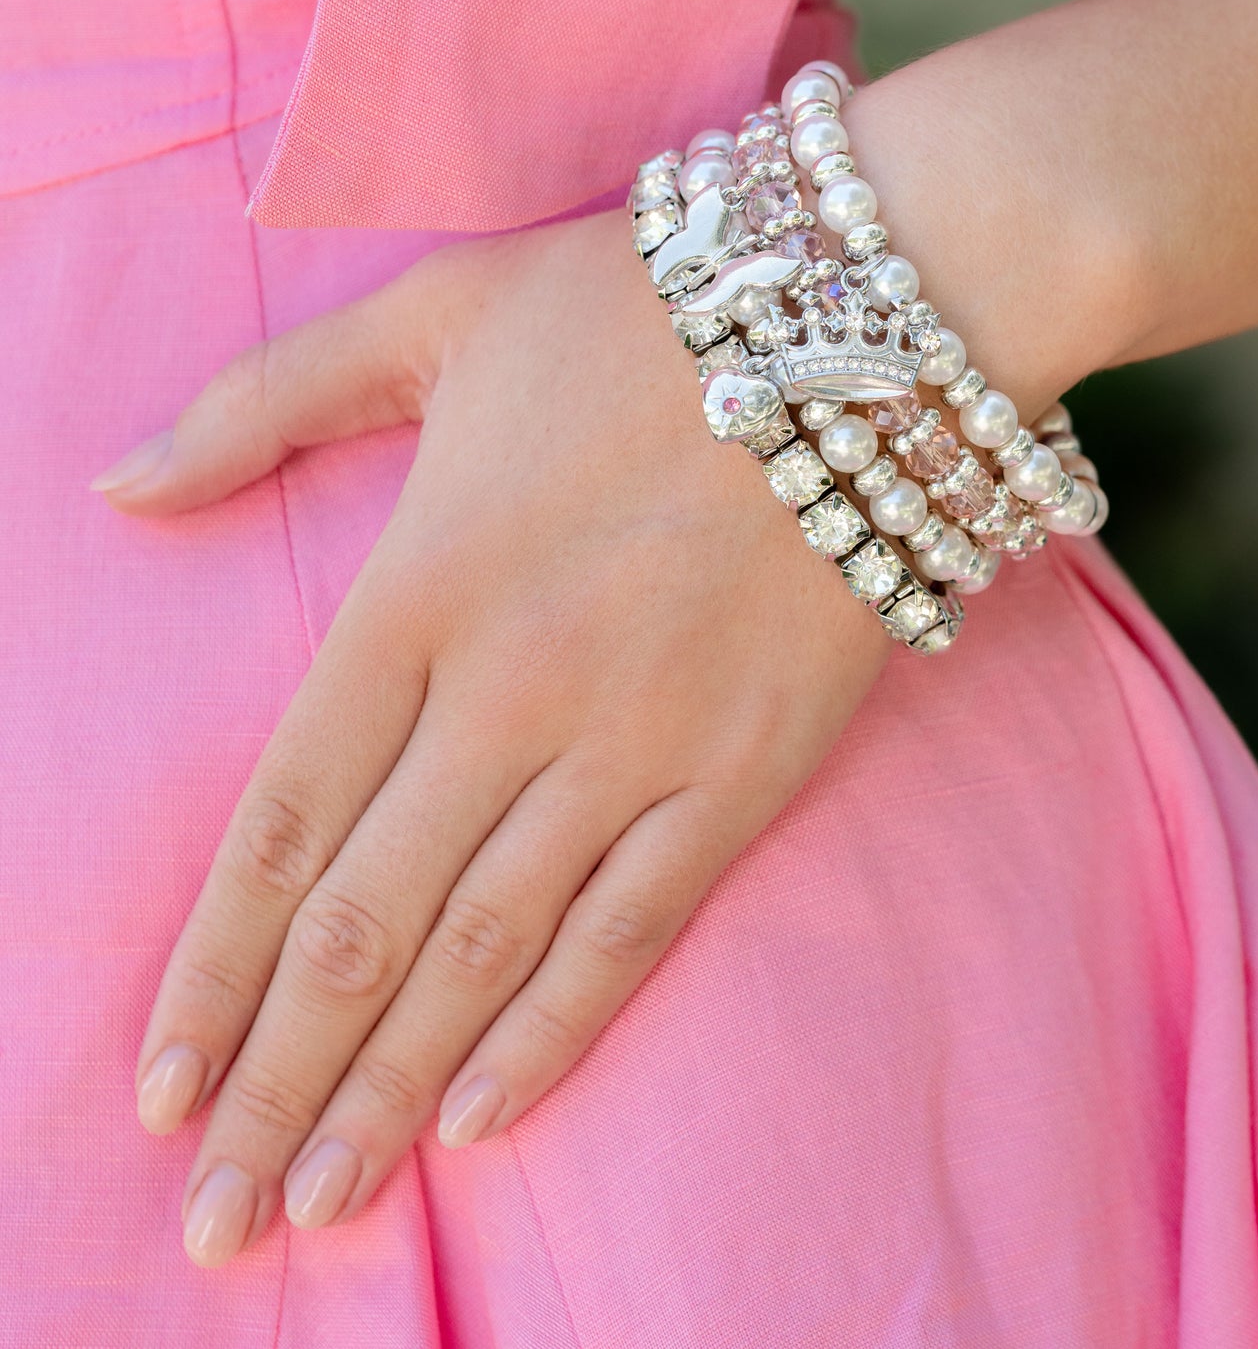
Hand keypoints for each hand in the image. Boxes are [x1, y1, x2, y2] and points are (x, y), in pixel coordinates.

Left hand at [100, 208, 887, 1267]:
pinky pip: (634, 926)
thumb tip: (118, 487)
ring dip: (390, 1089)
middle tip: (216, 1218)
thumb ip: (265, 402)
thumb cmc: (641, 306)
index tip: (158, 1083)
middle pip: (369, 920)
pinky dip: (555, 1030)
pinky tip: (482, 1117)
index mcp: (422, 583)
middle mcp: (515, 687)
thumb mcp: (434, 312)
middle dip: (279, 1078)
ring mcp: (639, 739)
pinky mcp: (748, 767)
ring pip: (488, 948)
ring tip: (315, 1203)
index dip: (213, 964)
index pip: (287, 815)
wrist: (872, 311)